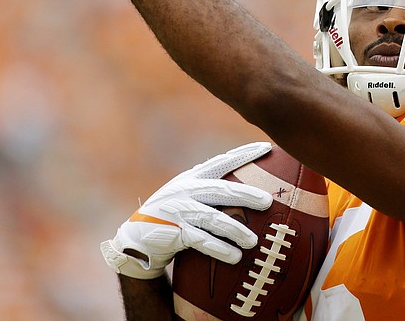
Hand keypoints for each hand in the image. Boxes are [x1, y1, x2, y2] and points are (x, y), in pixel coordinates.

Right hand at [101, 142, 273, 279]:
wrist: (136, 239)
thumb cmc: (171, 216)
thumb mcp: (187, 195)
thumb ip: (210, 189)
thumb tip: (249, 187)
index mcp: (192, 178)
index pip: (221, 162)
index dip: (244, 154)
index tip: (267, 147)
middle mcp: (186, 191)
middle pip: (220, 190)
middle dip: (245, 194)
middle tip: (267, 202)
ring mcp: (178, 211)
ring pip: (212, 218)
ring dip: (235, 230)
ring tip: (253, 241)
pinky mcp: (173, 232)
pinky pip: (200, 241)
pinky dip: (219, 248)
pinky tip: (235, 256)